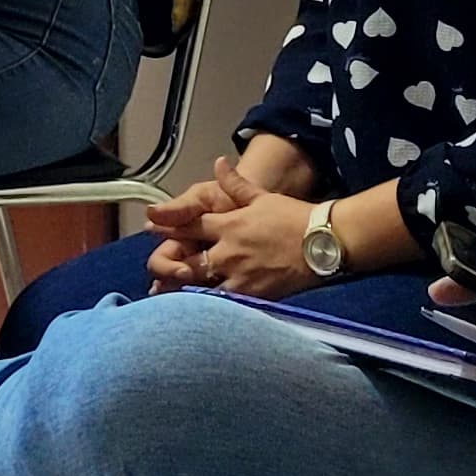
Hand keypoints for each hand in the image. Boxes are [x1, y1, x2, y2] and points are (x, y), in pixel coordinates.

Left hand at [147, 155, 321, 296]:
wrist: (324, 242)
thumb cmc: (294, 217)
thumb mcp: (262, 197)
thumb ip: (235, 183)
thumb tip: (218, 163)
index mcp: (229, 225)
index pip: (189, 225)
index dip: (167, 225)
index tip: (150, 225)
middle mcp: (229, 251)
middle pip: (188, 261)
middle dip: (171, 264)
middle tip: (157, 269)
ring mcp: (240, 275)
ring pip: (203, 286)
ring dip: (187, 288)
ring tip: (169, 294)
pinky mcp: (254, 295)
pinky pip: (225, 303)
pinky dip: (211, 306)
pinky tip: (199, 312)